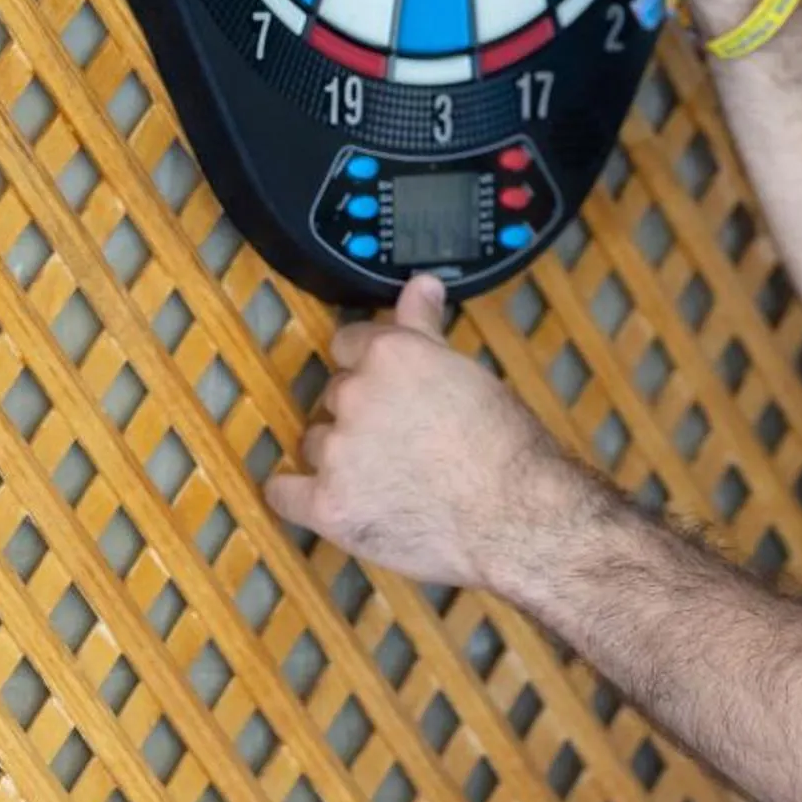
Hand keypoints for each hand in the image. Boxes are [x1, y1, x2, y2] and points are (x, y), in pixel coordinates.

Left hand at [263, 275, 583, 590]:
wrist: (516, 516)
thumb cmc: (505, 448)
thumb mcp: (469, 373)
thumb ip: (426, 326)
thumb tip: (420, 285)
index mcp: (389, 354)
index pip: (349, 344)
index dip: (369, 367)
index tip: (385, 386)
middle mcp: (355, 395)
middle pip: (334, 394)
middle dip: (360, 412)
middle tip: (399, 436)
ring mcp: (338, 452)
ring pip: (316, 442)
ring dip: (338, 454)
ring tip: (384, 475)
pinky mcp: (328, 505)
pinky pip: (285, 493)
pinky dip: (299, 495)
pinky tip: (325, 495)